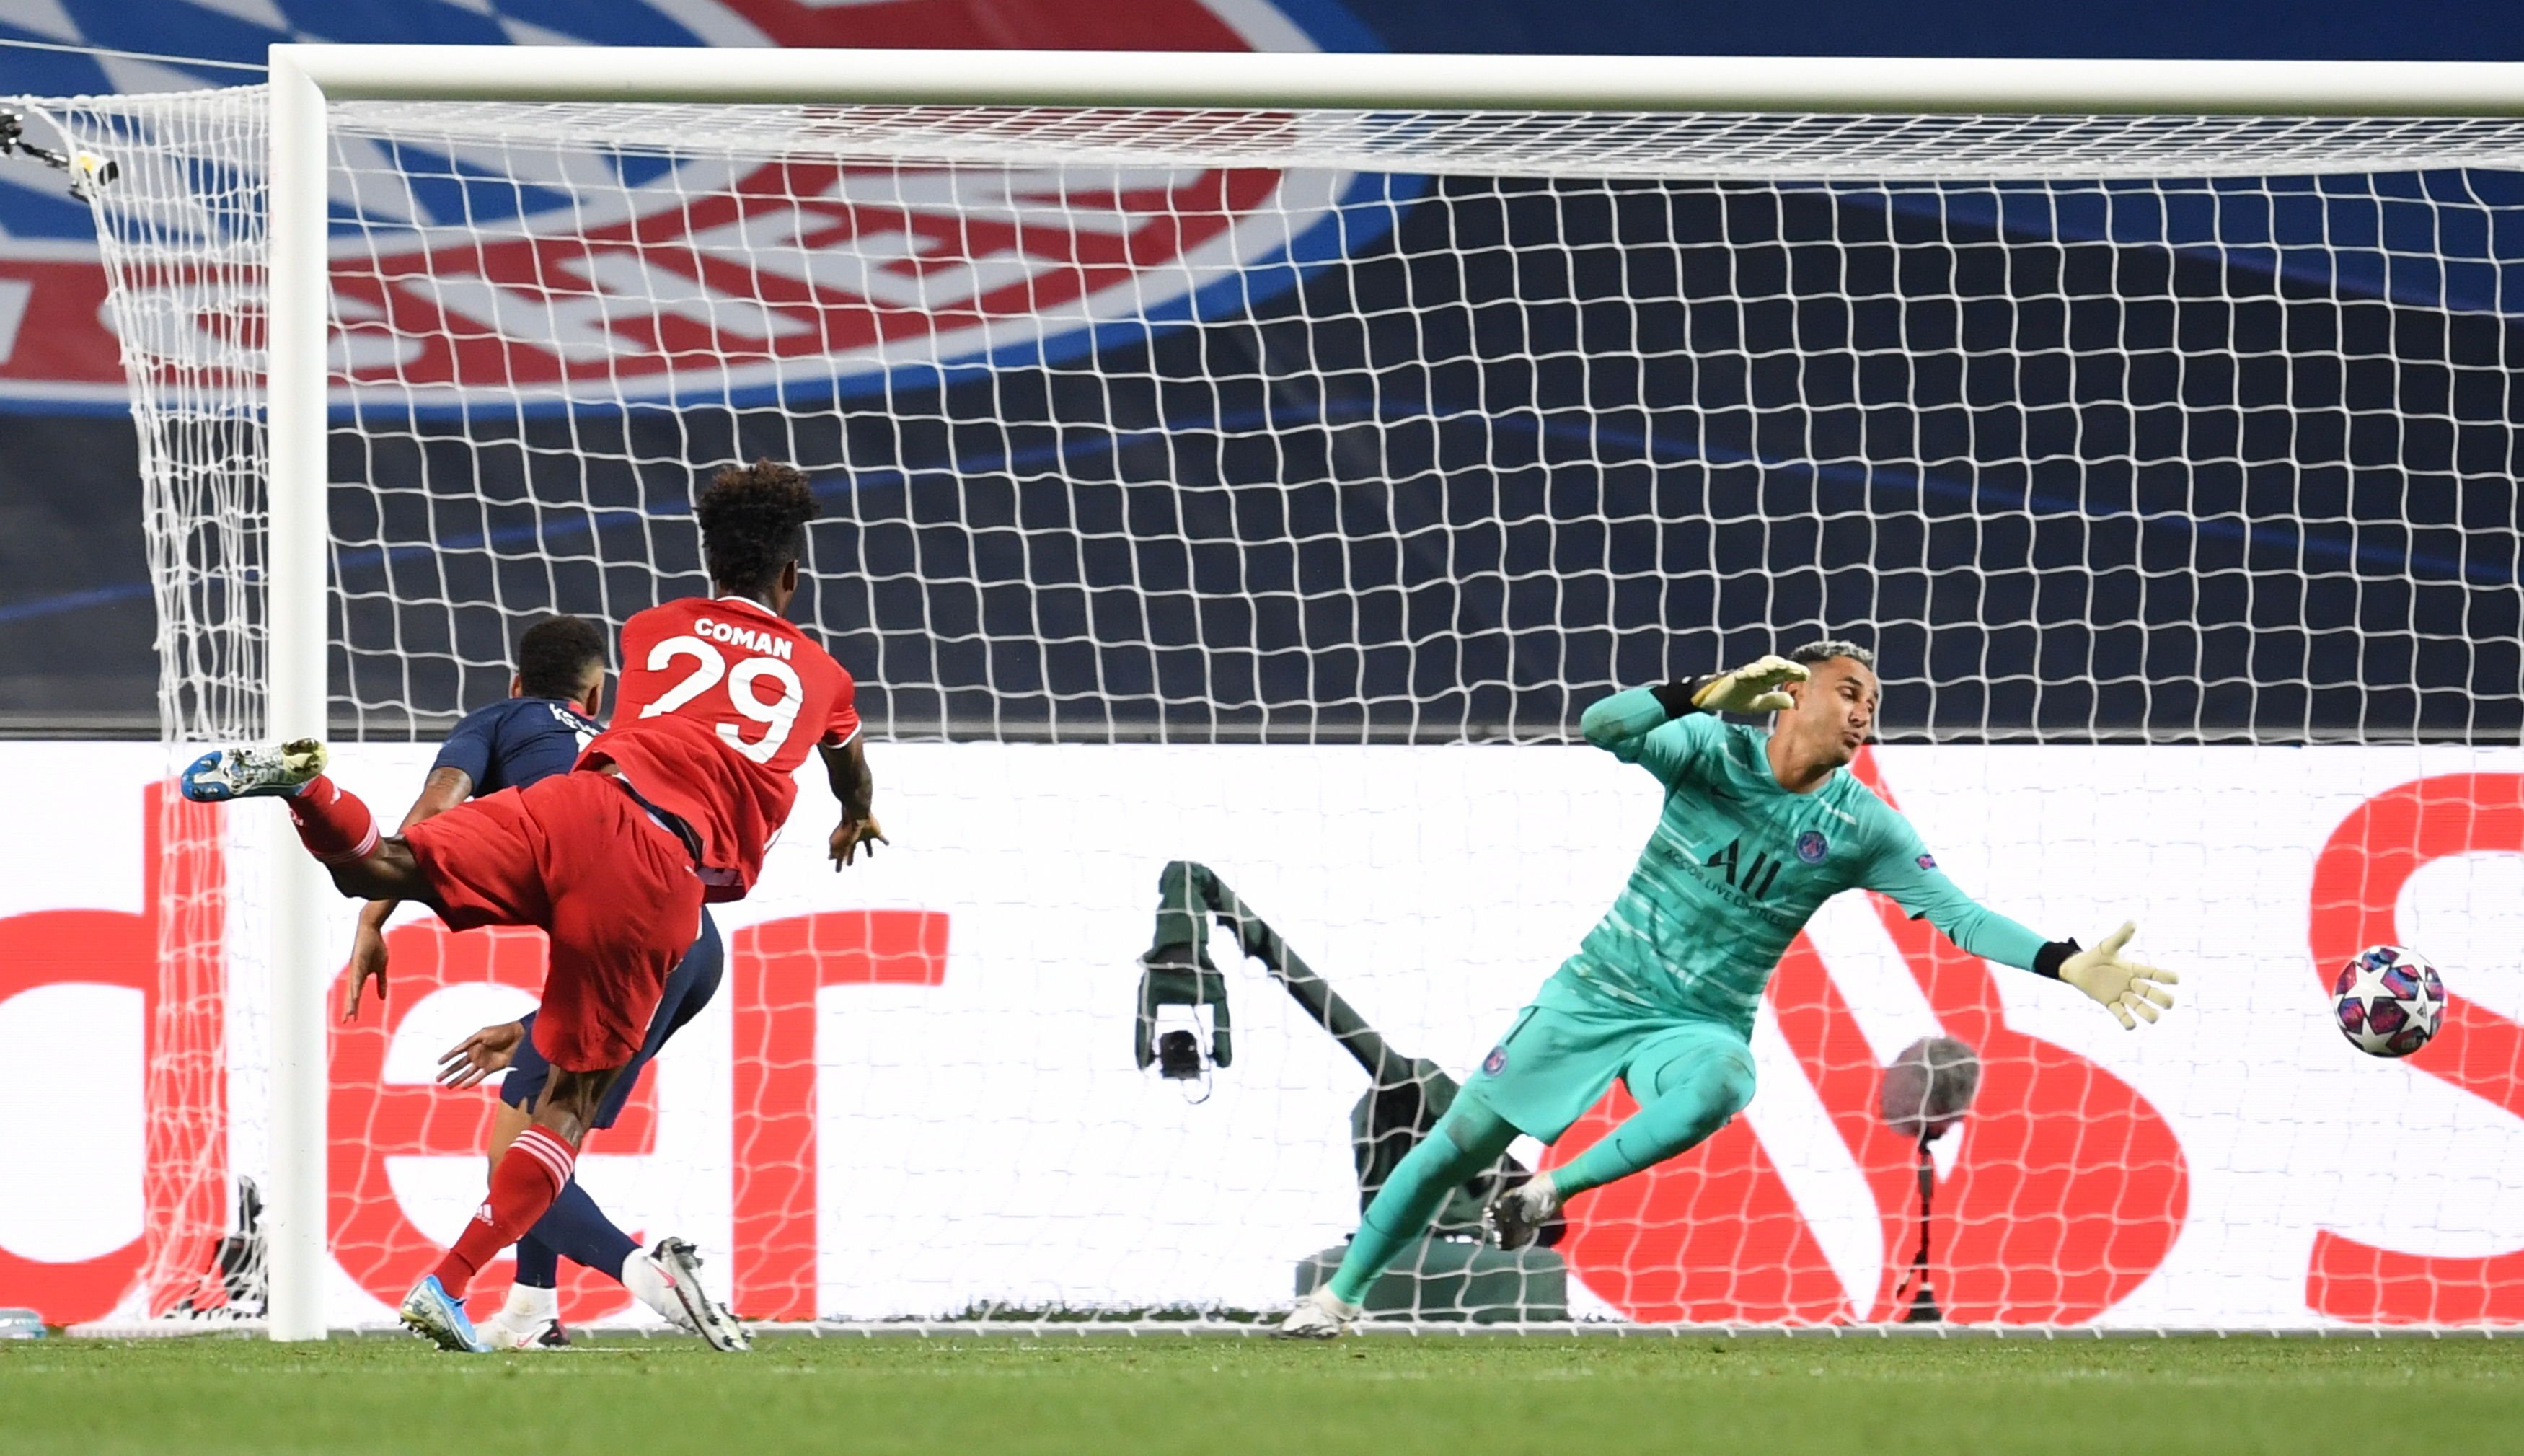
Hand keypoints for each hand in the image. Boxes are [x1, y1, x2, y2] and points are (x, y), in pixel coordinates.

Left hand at [341, 921, 389, 1022]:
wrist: (371, 930)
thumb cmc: (375, 947)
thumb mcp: (381, 968)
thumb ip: (381, 983)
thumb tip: (382, 999)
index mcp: (359, 976)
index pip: (356, 995)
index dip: (353, 1007)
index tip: (351, 1020)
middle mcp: (354, 974)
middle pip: (351, 994)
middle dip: (349, 1008)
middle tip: (345, 1022)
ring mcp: (355, 968)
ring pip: (352, 988)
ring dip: (351, 1000)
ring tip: (349, 1012)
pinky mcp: (357, 960)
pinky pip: (356, 976)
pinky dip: (355, 986)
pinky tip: (354, 994)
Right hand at [437, 1020, 526, 1088]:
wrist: (519, 1037)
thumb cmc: (501, 1032)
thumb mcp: (483, 1033)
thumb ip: (470, 1042)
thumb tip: (457, 1050)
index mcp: (473, 1044)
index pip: (457, 1052)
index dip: (448, 1057)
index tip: (438, 1063)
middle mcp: (476, 1054)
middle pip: (459, 1065)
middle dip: (448, 1072)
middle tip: (438, 1079)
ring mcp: (483, 1062)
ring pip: (467, 1073)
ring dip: (457, 1079)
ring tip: (447, 1086)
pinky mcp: (491, 1068)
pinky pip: (479, 1076)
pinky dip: (471, 1082)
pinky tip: (462, 1087)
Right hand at [830, 814, 886, 868]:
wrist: (858, 814)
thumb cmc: (848, 829)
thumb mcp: (840, 843)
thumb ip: (835, 851)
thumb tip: (829, 858)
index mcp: (847, 841)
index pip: (842, 854)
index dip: (840, 861)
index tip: (838, 869)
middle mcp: (856, 838)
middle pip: (853, 849)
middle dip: (850, 857)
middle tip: (849, 864)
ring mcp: (866, 834)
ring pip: (867, 844)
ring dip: (868, 850)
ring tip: (870, 856)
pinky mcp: (875, 832)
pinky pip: (881, 837)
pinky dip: (884, 841)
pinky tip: (888, 843)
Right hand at [1690, 654, 1808, 713]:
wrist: (1712, 700)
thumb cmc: (1736, 700)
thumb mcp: (1757, 704)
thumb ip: (1773, 702)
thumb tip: (1792, 702)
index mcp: (1764, 680)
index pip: (1782, 673)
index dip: (1793, 672)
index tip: (1806, 675)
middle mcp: (1757, 674)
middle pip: (1774, 665)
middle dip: (1785, 666)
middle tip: (1797, 670)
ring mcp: (1745, 675)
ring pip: (1760, 666)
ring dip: (1770, 665)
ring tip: (1780, 667)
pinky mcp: (1733, 678)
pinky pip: (1742, 673)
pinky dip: (1750, 672)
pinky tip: (1757, 673)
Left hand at [2060, 921, 2178, 1029]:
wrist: (2077, 969)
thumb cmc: (2095, 956)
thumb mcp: (2107, 946)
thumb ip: (2120, 937)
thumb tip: (2132, 922)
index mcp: (2134, 970)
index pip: (2155, 974)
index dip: (2167, 977)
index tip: (2176, 979)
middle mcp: (2132, 985)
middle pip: (2154, 994)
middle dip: (2163, 999)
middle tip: (2168, 1002)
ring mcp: (2123, 996)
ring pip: (2142, 1008)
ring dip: (2150, 1014)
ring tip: (2154, 1017)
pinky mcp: (2111, 1004)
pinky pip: (2122, 1016)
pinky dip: (2128, 1022)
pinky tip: (2131, 1025)